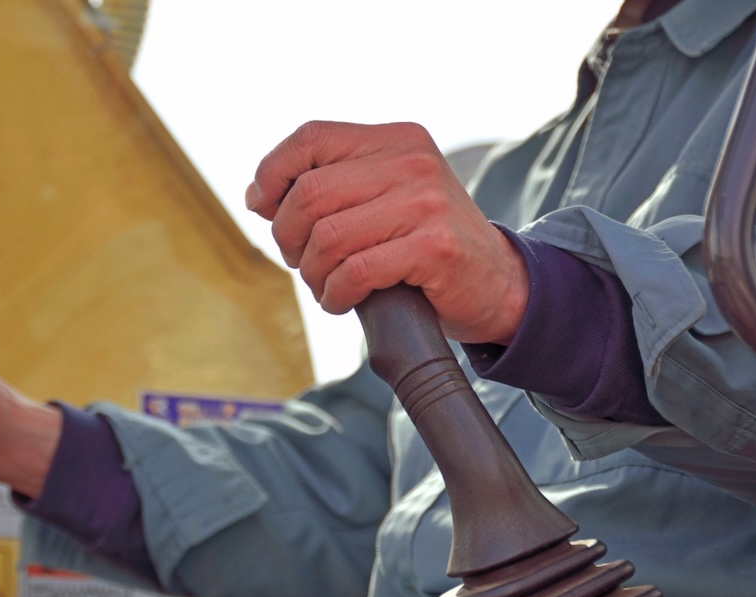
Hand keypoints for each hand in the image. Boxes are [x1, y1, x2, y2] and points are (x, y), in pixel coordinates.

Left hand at [246, 121, 527, 343]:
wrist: (497, 283)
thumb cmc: (426, 245)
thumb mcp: (384, 198)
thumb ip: (330, 188)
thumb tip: (258, 196)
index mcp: (395, 140)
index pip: (311, 137)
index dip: (272, 172)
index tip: (264, 207)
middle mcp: (412, 161)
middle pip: (309, 193)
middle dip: (289, 237)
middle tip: (303, 262)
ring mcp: (426, 202)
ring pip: (327, 237)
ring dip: (313, 274)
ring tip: (327, 285)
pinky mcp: (434, 247)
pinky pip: (355, 272)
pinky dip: (335, 295)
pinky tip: (344, 301)